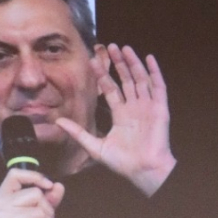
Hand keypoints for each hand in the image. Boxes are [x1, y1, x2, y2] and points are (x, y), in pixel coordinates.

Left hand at [55, 44, 175, 196]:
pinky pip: (158, 87)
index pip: (110, 89)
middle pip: (126, 80)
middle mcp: (134, 108)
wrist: (143, 170)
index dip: (103, 75)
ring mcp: (147, 107)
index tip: (93, 61)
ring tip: (124, 48)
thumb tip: (58, 122)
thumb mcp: (95, 146)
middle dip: (118, 63)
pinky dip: (154, 72)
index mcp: (121, 115)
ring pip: (140, 79)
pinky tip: (148, 58)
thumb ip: (78, 133)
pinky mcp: (160, 109)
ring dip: (133, 63)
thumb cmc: (122, 163)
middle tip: (109, 46)